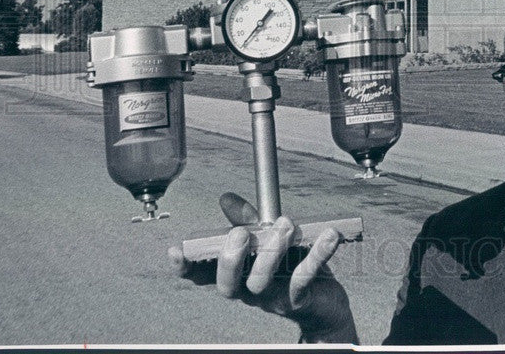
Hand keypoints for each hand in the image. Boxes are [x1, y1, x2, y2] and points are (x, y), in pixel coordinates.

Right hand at [168, 192, 358, 343]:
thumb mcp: (269, 240)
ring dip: (273, 251)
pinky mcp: (300, 300)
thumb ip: (249, 221)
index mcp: (238, 275)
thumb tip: (226, 199)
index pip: (204, 276)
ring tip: (287, 225)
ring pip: (261, 282)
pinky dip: (317, 254)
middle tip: (241, 233)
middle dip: (230, 258)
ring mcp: (273, 298)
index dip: (187, 266)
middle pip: (227, 285)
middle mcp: (250, 290)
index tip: (177, 250)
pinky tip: (328, 235)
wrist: (326, 305)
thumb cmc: (292, 267)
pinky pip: (304, 278)